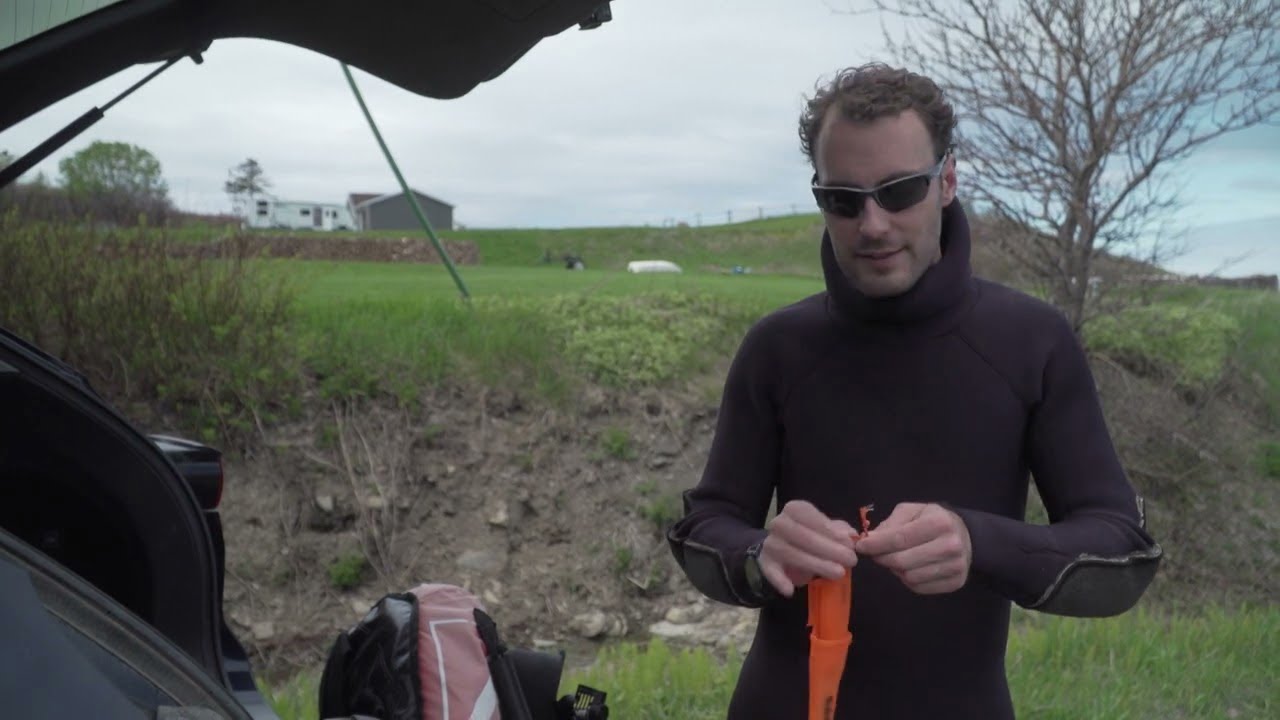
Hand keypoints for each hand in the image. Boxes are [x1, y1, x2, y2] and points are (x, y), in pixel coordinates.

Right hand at [758, 500, 857, 596]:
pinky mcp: (765, 563)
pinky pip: (771, 571)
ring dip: (816, 564)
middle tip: (851, 560)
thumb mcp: (825, 530)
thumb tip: (851, 535)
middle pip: (803, 535)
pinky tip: (790, 591)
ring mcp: (771, 543)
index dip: (831, 531)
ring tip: (838, 573)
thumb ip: (839, 530)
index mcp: (795, 510)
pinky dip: (779, 581)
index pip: (812, 517)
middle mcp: (780, 523)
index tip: (850, 544)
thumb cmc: (809, 538)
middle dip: (828, 548)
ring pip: (791, 553)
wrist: (780, 551)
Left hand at [855, 502, 971, 593]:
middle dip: (883, 558)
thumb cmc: (932, 520)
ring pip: (910, 577)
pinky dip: (908, 580)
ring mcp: (956, 566)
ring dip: (896, 570)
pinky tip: (910, 568)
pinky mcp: (956, 582)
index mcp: (939, 523)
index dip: (877, 544)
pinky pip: (920, 588)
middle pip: (903, 561)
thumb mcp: (912, 511)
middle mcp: (951, 545)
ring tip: (896, 559)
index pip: (900, 538)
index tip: (861, 546)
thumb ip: (891, 523)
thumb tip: (870, 539)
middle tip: (876, 554)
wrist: (965, 535)